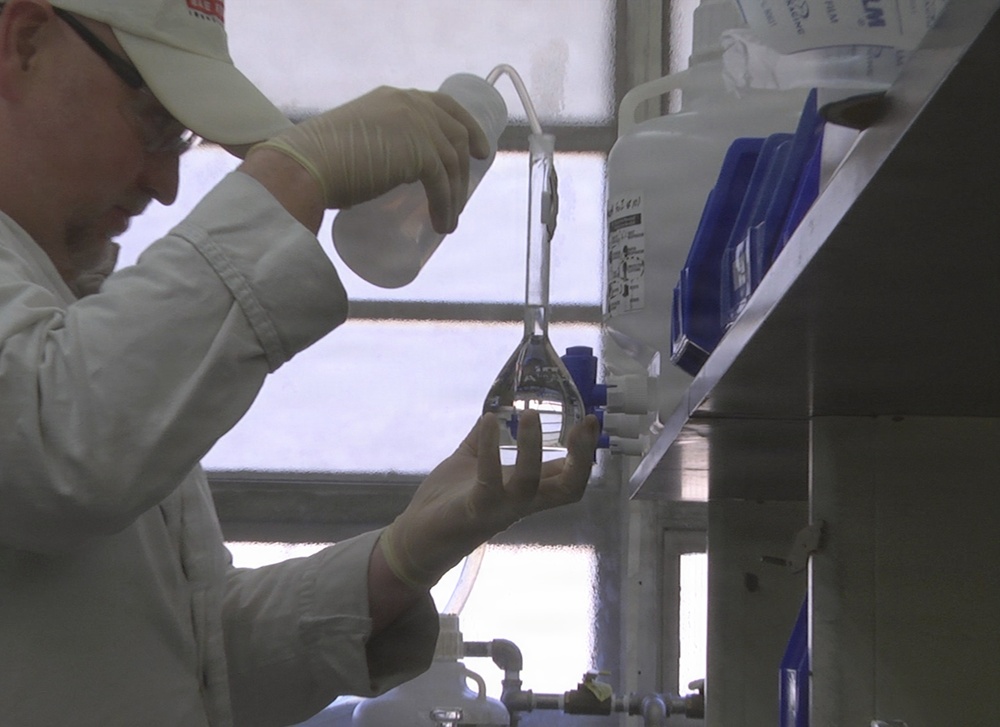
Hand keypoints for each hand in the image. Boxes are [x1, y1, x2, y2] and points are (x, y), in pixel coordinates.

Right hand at [248, 86, 491, 232]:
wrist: (304, 166)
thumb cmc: (316, 160)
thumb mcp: (352, 141)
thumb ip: (369, 148)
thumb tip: (373, 176)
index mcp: (393, 97)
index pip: (442, 105)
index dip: (464, 125)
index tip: (475, 149)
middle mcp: (410, 104)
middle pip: (455, 132)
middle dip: (468, 162)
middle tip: (468, 190)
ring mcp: (418, 126)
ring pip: (452, 162)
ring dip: (455, 195)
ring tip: (449, 221)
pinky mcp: (420, 153)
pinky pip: (443, 184)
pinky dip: (445, 206)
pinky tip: (442, 225)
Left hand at [379, 410, 599, 589]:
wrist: (415, 537)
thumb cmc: (449, 501)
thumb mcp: (473, 462)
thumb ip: (486, 440)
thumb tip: (496, 407)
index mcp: (528, 493)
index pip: (569, 476)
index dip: (585, 451)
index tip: (592, 420)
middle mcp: (522, 504)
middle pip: (569, 489)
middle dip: (581, 457)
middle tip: (584, 424)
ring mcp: (500, 509)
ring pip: (530, 483)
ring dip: (533, 448)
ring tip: (530, 415)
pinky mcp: (474, 510)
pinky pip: (489, 481)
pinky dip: (490, 448)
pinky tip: (487, 422)